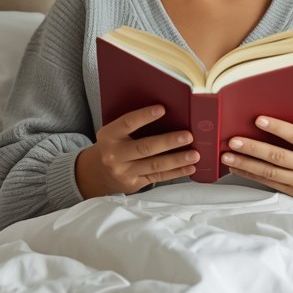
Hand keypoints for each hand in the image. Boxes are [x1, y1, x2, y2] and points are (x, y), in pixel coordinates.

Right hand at [75, 104, 198, 197]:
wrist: (98, 172)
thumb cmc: (114, 145)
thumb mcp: (115, 132)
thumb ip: (133, 125)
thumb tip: (167, 113)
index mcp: (109, 135)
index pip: (127, 123)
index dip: (144, 116)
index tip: (162, 109)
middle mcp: (115, 155)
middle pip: (144, 148)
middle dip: (168, 142)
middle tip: (188, 136)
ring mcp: (125, 171)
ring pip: (154, 165)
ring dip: (177, 160)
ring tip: (194, 154)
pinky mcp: (134, 183)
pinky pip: (158, 177)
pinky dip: (176, 173)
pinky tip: (190, 167)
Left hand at [220, 115, 292, 207]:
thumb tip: (285, 102)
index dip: (277, 127)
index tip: (258, 120)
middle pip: (278, 156)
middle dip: (253, 148)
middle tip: (233, 141)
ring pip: (269, 172)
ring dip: (245, 163)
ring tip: (227, 156)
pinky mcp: (292, 192)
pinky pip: (267, 183)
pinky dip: (249, 174)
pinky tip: (235, 166)